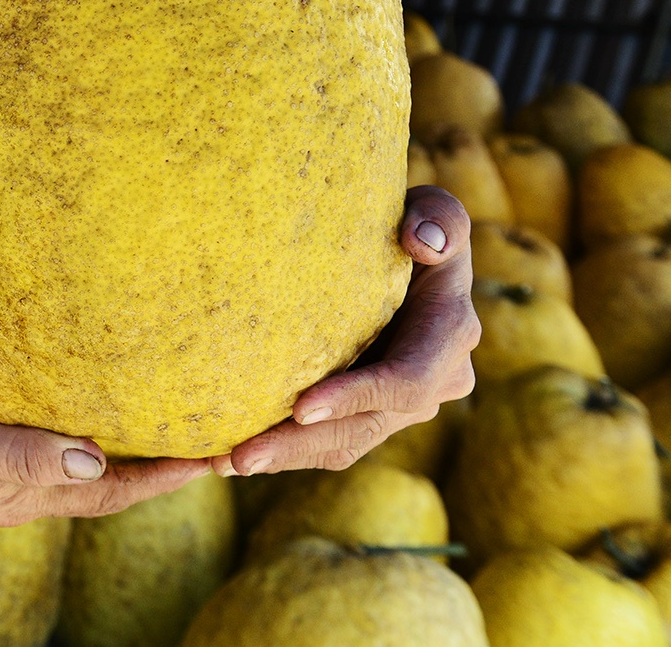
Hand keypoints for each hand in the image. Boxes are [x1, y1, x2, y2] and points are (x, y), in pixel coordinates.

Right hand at [0, 392, 210, 526]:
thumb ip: (17, 453)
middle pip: (106, 488)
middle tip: (212, 441)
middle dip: (162, 468)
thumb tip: (92, 460)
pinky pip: (46, 454)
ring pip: (79, 473)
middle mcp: (18, 493)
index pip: (113, 490)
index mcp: (20, 494)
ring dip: (124, 455)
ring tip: (163, 424)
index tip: (223, 456)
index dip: (169, 474)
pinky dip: (79, 439)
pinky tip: (79, 412)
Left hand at [209, 185, 479, 476]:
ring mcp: (400, 407)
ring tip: (221, 463)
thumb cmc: (411, 221)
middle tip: (239, 456)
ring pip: (341, 445)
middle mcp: (433, 383)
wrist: (407, 253)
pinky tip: (227, 457)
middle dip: (300, 445)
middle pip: (363, 428)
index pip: (406, 382)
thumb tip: (422, 242)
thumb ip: (438, 218)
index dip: (355, 396)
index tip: (300, 407)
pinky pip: (327, 443)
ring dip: (283, 458)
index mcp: (449, 337)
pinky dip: (283, 452)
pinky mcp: (369, 414)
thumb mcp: (433, 208)